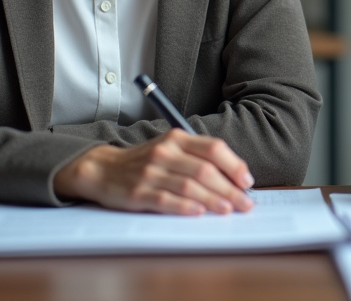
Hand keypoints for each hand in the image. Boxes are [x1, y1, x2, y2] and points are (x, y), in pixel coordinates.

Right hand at [53, 129, 254, 214]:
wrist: (103, 169)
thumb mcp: (170, 149)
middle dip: (229, 188)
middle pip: (204, 170)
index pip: (213, 148)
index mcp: (177, 138)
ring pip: (188, 185)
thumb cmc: (146, 162)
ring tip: (228, 210)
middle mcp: (165, 152)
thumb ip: (198, 157)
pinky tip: (199, 213)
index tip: (247, 182)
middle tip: (244, 203)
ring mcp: (151, 172)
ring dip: (212, 199)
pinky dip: (184, 207)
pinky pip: (165, 199)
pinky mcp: (138, 192)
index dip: (234, 165)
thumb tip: (233, 178)